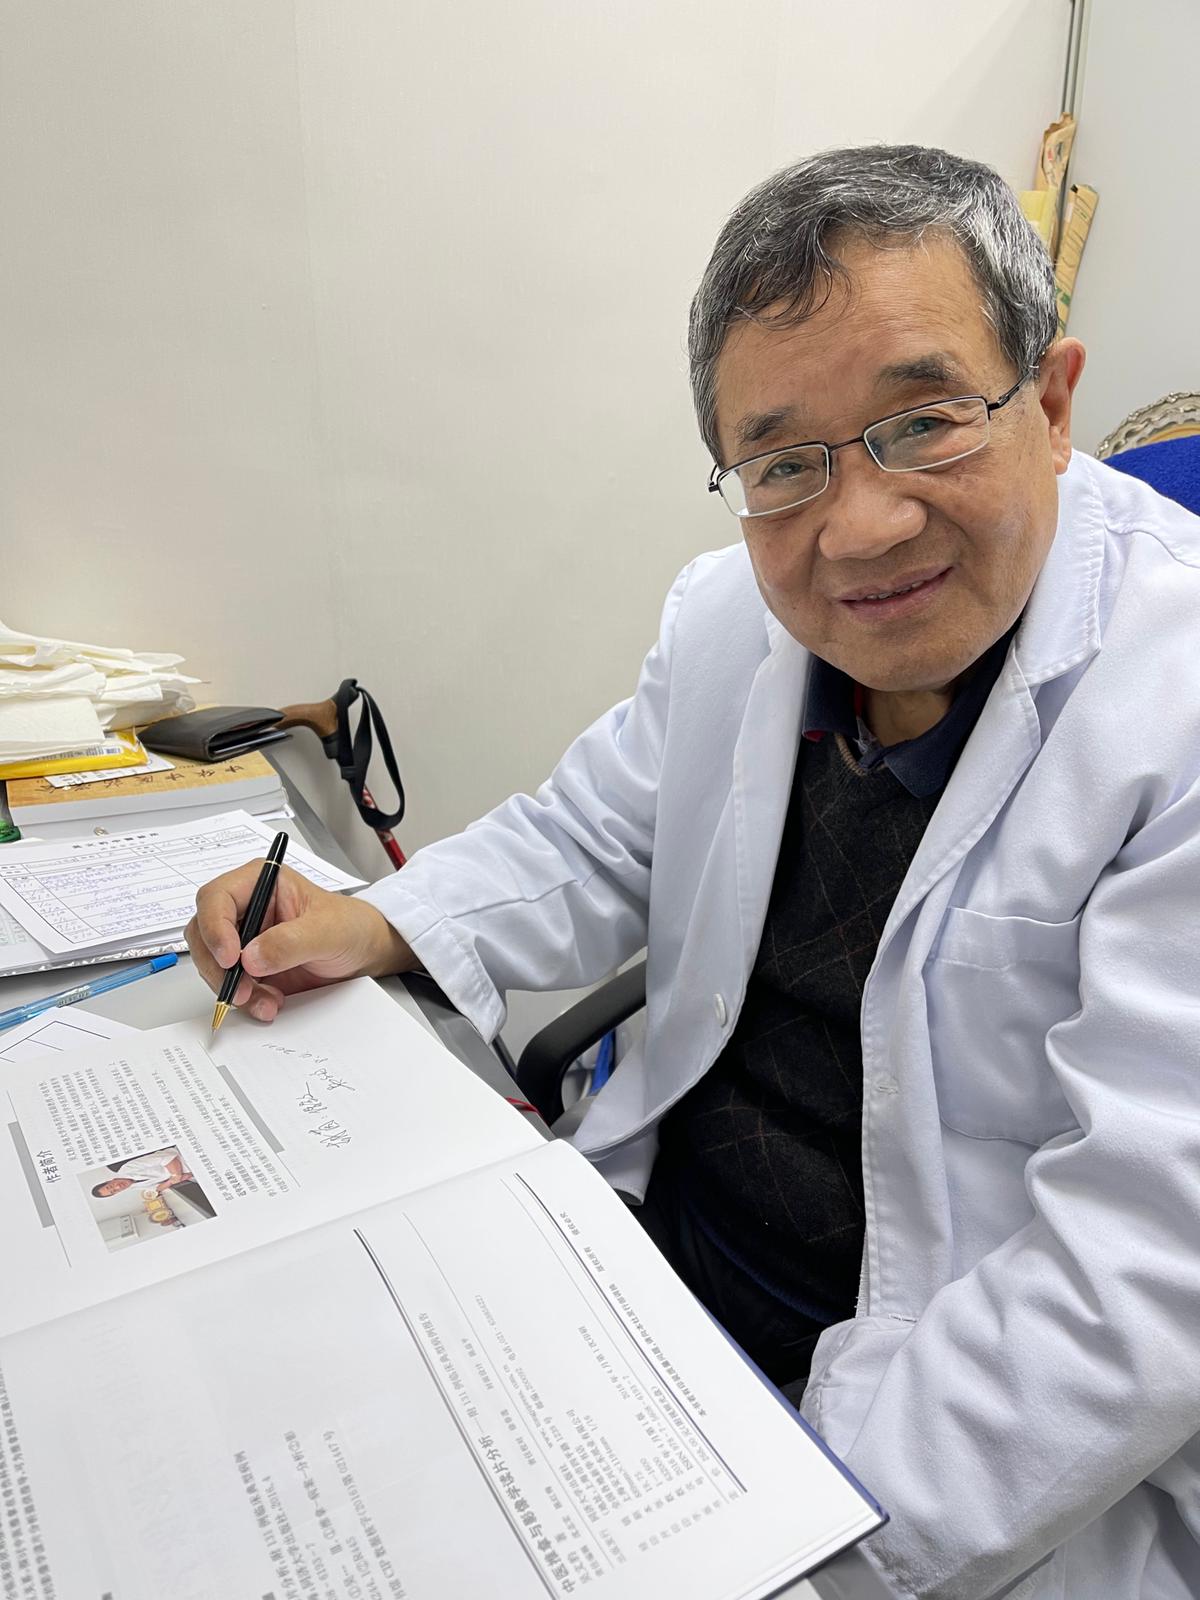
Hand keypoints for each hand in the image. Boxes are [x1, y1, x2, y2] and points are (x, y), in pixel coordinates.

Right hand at [186, 863, 415, 1021]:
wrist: (363, 954)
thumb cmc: (350, 927)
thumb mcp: (328, 930)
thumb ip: (292, 941)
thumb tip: (252, 957)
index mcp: (260, 882)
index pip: (217, 898)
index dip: (215, 927)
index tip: (232, 958)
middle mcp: (245, 908)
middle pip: (203, 932)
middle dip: (217, 965)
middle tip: (240, 989)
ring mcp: (243, 938)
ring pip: (211, 962)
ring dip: (231, 987)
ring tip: (265, 1000)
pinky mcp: (247, 966)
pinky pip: (228, 985)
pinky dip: (243, 999)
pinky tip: (268, 1003)